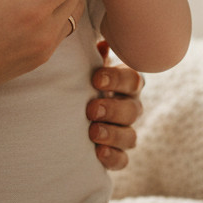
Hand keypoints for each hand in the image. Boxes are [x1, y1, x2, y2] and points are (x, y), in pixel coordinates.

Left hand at [88, 40, 142, 169]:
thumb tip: (102, 41)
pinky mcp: (116, 154)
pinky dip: (112, 157)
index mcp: (126, 84)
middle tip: (91, 109)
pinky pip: (122, 160)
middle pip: (133, 109)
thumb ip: (92, 55)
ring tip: (93, 132)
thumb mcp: (86, 66)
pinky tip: (98, 152)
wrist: (70, 112)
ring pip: (130, 136)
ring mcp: (125, 132)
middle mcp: (130, 107)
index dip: (116, 79)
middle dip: (112, 109)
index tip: (95, 79)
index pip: (132, 79)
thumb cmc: (83, 82)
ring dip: (112, 134)